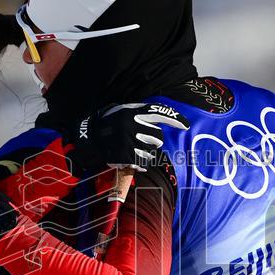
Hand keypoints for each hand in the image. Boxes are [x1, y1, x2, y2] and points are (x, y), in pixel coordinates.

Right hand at [68, 102, 189, 172]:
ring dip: (147, 153)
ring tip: (135, 149)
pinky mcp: (124, 156)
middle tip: (142, 140)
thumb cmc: (110, 122)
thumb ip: (142, 112)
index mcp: (132, 112)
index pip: (158, 113)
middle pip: (157, 137)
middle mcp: (131, 126)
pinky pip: (142, 163)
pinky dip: (141, 164)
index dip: (174, 118)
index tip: (185, 125)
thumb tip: (165, 116)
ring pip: (151, 152)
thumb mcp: (124, 110)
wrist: (89, 136)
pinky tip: (134, 160)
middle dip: (153, 141)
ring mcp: (128, 141)